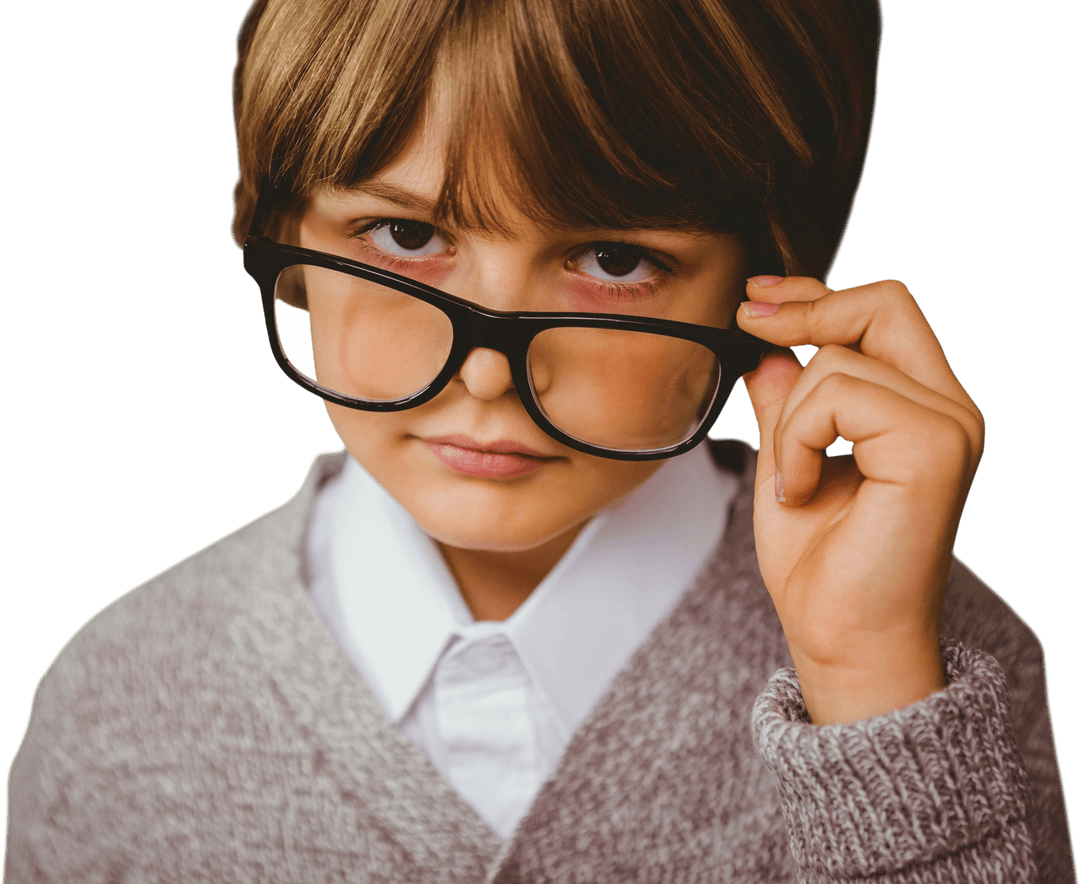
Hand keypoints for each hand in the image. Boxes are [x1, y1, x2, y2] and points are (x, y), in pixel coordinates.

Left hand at [737, 276, 984, 724]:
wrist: (842, 639)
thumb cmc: (821, 565)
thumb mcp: (788, 461)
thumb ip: (786, 402)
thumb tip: (769, 349)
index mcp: (921, 409)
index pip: (880, 315)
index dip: (816, 295)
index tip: (756, 300)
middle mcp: (947, 410)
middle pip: (883, 303)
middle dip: (806, 308)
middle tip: (747, 324)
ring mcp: (949, 427)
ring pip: (837, 359)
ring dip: (788, 421)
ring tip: (791, 481)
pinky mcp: (934, 448)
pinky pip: (837, 396)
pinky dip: (798, 441)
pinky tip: (800, 489)